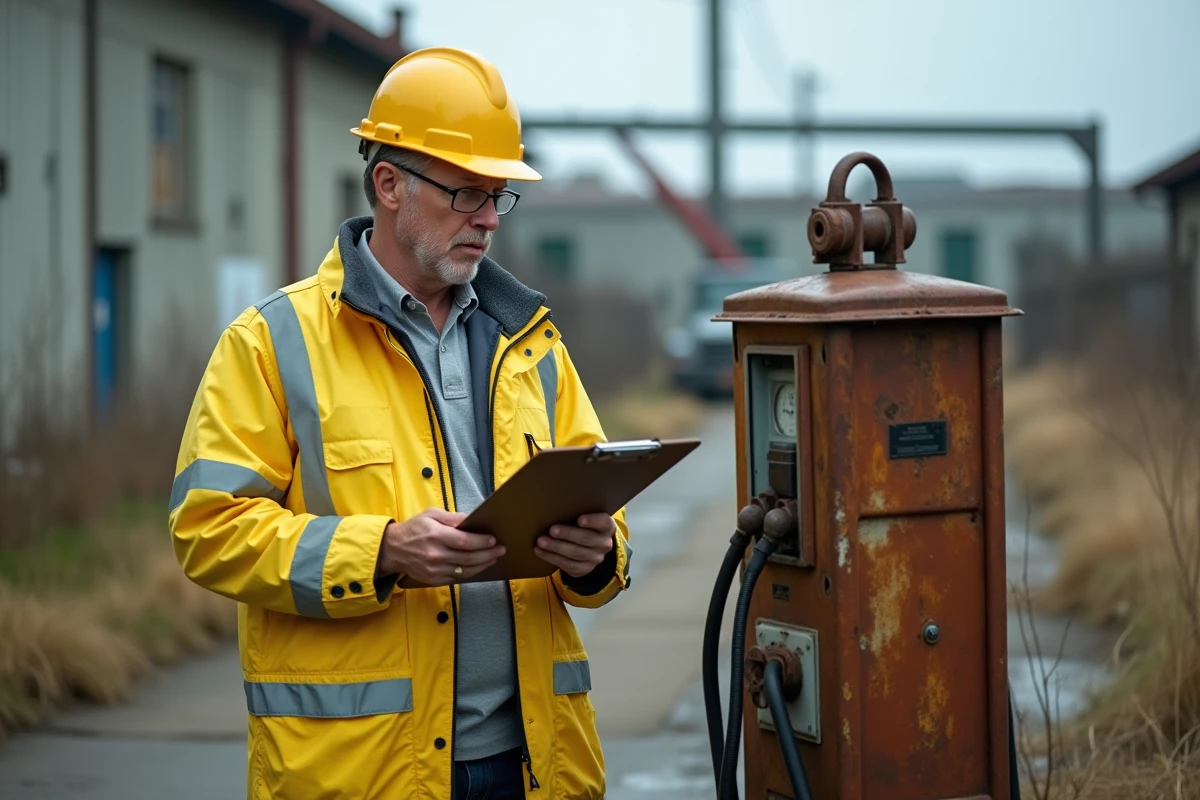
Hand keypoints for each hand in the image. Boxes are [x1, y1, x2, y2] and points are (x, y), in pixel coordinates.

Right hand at [378, 508, 505, 585]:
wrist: (393, 549)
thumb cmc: (414, 529)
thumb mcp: (431, 515)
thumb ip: (452, 518)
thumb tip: (471, 519)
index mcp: (435, 535)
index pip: (464, 541)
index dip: (481, 542)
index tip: (493, 539)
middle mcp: (435, 554)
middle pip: (468, 558)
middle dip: (488, 554)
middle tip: (500, 549)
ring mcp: (434, 570)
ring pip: (465, 571)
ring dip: (482, 565)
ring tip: (493, 558)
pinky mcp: (433, 580)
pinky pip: (457, 578)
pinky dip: (470, 572)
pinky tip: (478, 566)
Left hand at [534, 514, 615, 578]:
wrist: (590, 548)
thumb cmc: (583, 526)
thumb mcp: (587, 518)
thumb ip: (577, 513)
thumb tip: (556, 508)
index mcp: (607, 527)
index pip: (603, 522)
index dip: (593, 521)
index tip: (580, 519)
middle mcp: (604, 544)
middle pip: (586, 539)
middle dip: (567, 534)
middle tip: (552, 530)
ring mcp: (595, 558)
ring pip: (575, 553)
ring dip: (556, 547)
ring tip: (541, 541)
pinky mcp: (584, 569)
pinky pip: (567, 565)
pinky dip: (552, 557)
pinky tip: (540, 551)